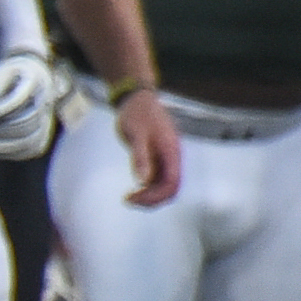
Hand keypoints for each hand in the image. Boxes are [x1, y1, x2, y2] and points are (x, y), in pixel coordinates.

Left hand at [0, 48, 59, 160]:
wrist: (23, 81)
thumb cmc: (3, 78)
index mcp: (35, 79)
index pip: (17, 100)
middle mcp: (45, 100)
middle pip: (25, 122)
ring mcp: (46, 119)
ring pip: (29, 139)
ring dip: (2, 145)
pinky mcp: (43, 135)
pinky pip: (31, 150)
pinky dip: (11, 153)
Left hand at [113, 86, 182, 207]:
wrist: (137, 100)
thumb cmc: (137, 113)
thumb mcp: (136, 135)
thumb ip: (141, 157)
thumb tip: (143, 181)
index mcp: (171, 151)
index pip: (172, 182)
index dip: (156, 195)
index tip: (135, 197)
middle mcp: (172, 157)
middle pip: (170, 188)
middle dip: (152, 199)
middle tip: (129, 200)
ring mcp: (165, 159)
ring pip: (164, 186)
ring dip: (149, 196)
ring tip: (128, 198)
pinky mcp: (157, 158)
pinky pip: (157, 179)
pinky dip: (147, 188)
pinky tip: (133, 191)